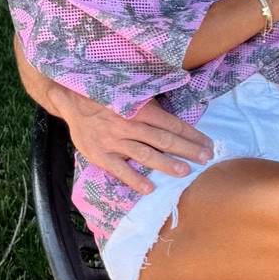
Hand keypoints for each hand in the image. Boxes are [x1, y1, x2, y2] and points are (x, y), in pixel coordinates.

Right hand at [15, 38, 211, 191]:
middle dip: (188, 150)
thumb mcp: (129, 92)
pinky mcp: (100, 154)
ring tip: (185, 172)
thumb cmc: (106, 96)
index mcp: (139, 108)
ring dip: (167, 164)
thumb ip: (151, 104)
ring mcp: (114, 141)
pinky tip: (149, 188)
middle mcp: (129, 124)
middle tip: (206, 158)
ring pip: (146, 154)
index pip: (172, 123)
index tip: (207, 143)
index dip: (192, 134)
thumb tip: (178, 114)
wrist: (71, 100)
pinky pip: (120, 169)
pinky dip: (134, 179)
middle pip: (164, 140)